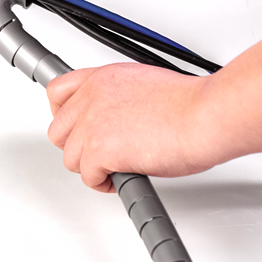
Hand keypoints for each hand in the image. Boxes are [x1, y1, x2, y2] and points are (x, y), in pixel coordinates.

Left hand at [46, 33, 261, 192]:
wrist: (203, 115)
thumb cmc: (188, 103)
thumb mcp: (142, 84)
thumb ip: (119, 97)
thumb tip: (116, 117)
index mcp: (102, 78)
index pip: (58, 91)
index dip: (62, 113)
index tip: (73, 126)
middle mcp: (92, 97)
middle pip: (58, 129)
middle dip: (76, 145)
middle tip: (96, 153)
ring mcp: (93, 123)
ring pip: (69, 156)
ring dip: (89, 166)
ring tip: (112, 168)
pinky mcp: (100, 149)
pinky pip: (87, 176)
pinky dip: (102, 183)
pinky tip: (120, 178)